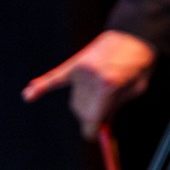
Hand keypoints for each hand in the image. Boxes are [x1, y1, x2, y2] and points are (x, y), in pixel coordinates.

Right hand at [21, 30, 156, 140]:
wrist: (135, 34)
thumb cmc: (141, 63)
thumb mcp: (137, 89)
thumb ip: (116, 107)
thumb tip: (101, 125)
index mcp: (109, 85)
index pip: (93, 119)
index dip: (94, 130)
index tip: (94, 135)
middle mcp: (92, 78)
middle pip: (83, 112)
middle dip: (93, 115)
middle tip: (107, 108)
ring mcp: (81, 70)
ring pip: (75, 100)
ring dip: (86, 102)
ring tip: (103, 88)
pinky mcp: (75, 64)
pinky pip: (54, 77)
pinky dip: (41, 86)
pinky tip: (28, 94)